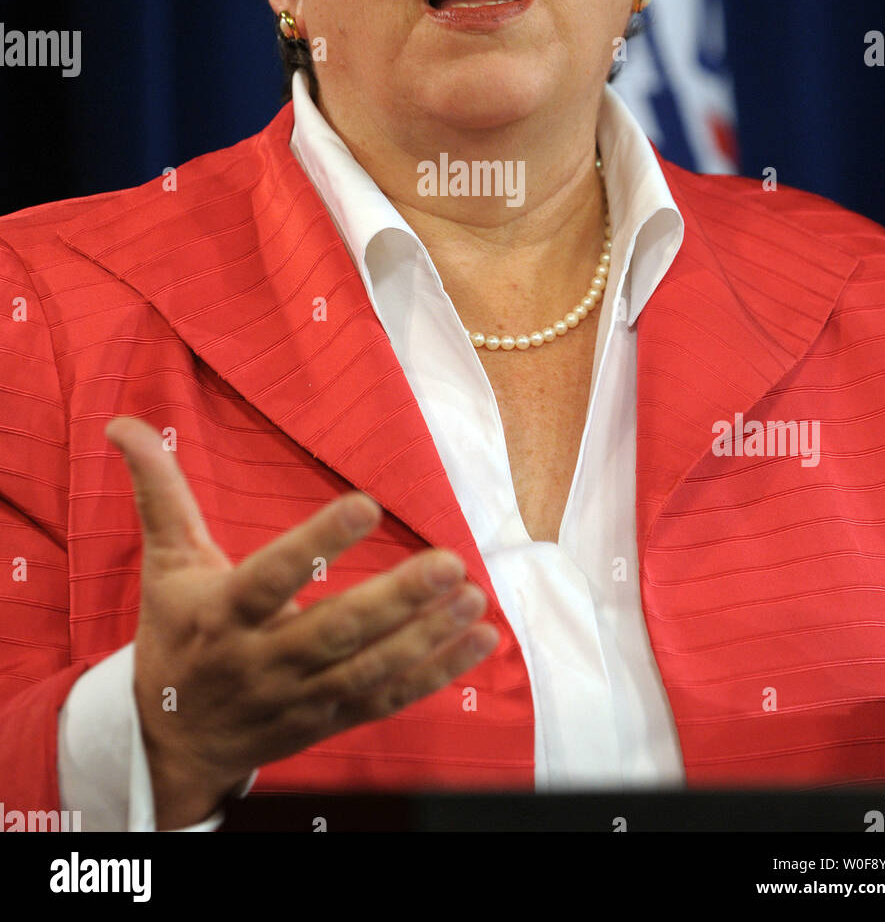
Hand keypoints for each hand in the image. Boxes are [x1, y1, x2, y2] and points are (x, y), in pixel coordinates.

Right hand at [105, 416, 498, 828]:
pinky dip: (436, 673)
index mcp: (224, 615)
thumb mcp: (165, 564)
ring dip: (426, 636)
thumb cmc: (175, 636)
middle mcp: (264, 661)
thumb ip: (158, 492)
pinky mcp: (329, 721)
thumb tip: (124, 424)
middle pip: (335, 633)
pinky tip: (479, 640)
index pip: (272, 577)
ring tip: (472, 595)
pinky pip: (387, 700)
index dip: (317, 543)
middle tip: (450, 562)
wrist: (171, 742)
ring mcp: (301, 698)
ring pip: (369, 671)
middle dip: (395, 600)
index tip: (366, 503)